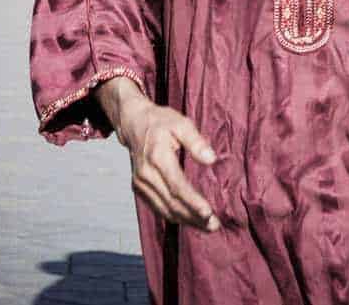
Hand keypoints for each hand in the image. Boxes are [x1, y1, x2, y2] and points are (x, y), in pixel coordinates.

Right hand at [96, 78, 220, 231]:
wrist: (134, 123)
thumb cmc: (161, 122)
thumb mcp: (181, 123)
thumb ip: (196, 141)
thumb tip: (211, 159)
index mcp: (157, 157)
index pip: (176, 185)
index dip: (192, 201)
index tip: (208, 212)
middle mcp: (145, 174)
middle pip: (171, 202)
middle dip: (193, 217)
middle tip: (214, 225)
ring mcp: (140, 183)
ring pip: (164, 209)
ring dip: (186, 220)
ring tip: (207, 226)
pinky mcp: (139, 188)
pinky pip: (158, 208)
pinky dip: (174, 216)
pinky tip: (191, 220)